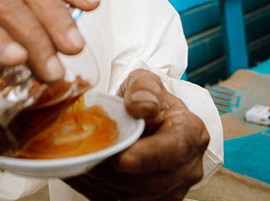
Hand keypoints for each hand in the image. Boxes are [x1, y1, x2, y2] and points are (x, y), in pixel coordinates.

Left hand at [66, 70, 209, 200]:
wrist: (146, 116)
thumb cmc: (146, 98)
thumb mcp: (144, 81)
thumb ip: (143, 88)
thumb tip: (142, 107)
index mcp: (191, 133)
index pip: (174, 150)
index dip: (146, 157)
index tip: (119, 158)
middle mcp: (188, 167)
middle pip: (152, 182)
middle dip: (115, 174)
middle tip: (87, 158)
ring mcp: (172, 189)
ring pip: (135, 197)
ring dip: (102, 184)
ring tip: (77, 163)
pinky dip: (97, 190)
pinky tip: (80, 172)